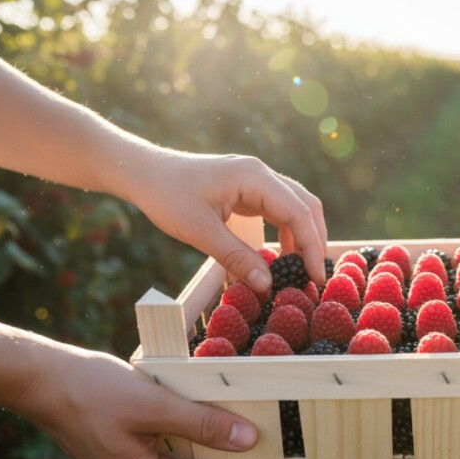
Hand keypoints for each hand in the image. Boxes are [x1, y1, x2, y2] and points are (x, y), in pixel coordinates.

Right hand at [20, 345, 277, 458]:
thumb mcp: (153, 405)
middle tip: (270, 452)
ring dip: (215, 451)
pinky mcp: (132, 448)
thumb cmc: (90, 393)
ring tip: (250, 436)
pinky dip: (195, 437)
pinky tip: (214, 421)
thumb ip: (201, 423)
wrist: (44, 380)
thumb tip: (247, 439)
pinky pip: (172, 448)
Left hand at [129, 152, 326, 293]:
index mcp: (255, 178)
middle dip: (315, 241)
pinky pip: (278, 210)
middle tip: (314, 276)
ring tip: (300, 270)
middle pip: (306, 206)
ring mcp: (256, 180)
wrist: (143, 173)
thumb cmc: (167, 197)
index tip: (315, 277)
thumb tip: (267, 285)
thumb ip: (236, 258)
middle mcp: (262, 174)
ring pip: (295, 207)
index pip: (298, 213)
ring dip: (302, 237)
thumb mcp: (201, 232)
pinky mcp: (248, 189)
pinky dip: (286, 232)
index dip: (311, 246)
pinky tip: (281, 256)